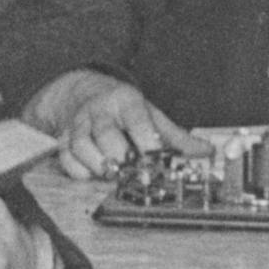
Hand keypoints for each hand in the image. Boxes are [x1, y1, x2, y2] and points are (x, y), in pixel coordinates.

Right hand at [34, 72, 180, 178]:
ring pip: (80, 145)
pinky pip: (65, 157)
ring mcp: (78, 123)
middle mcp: (99, 110)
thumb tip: (206, 152)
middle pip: (106, 133)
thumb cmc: (126, 111)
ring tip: (114, 175)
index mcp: (126, 100)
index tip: (156, 160)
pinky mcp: (63, 138)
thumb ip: (177, 137)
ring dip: (98, 165)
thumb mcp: (152, 116)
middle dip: (120, 156)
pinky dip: (78, 170)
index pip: (137, 119)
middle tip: (133, 173)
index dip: (147, 141)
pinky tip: (93, 175)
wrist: (87, 94)